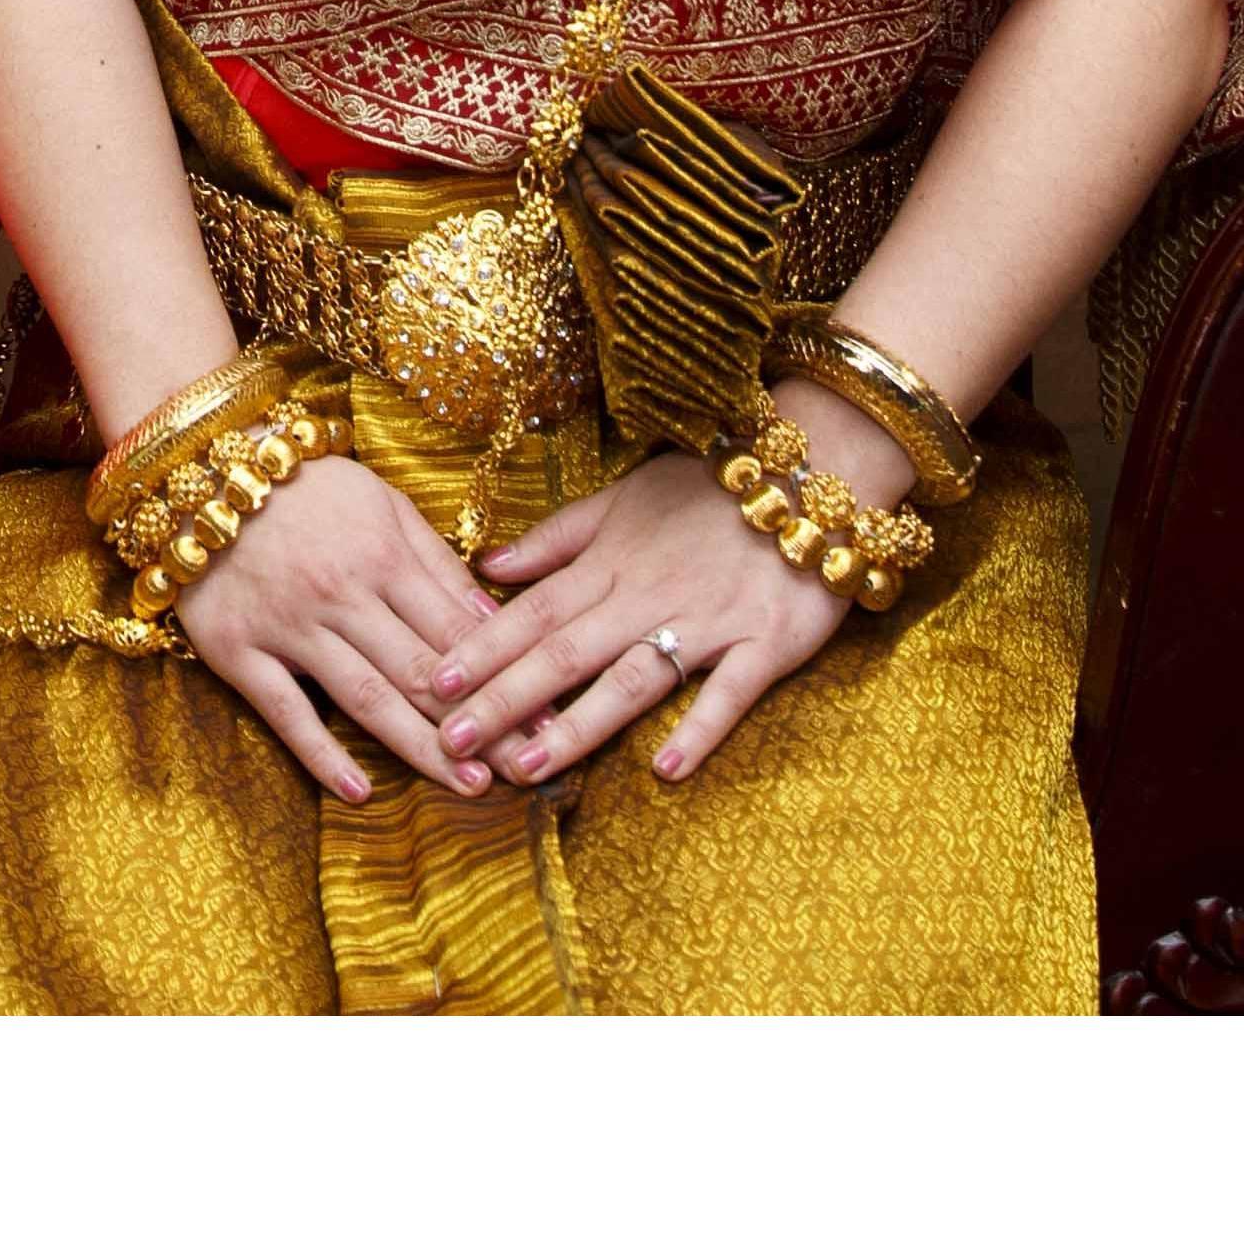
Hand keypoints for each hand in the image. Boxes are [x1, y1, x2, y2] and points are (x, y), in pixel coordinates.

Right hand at [167, 449, 494, 801]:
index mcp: (382, 554)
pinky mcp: (238, 651)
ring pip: (367, 698)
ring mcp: (288, 626)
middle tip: (526, 768)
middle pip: (422, 672)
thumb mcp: (382, 504)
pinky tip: (359, 790)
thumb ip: (436, 562)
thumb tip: (495, 619)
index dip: (506, 677)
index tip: (548, 716)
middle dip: (481, 723)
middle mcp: (341, 594)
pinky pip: (286, 712)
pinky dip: (321, 755)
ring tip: (469, 785)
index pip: (457, 631)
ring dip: (422, 747)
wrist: (200, 473)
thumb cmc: (306, 487)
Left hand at [428, 453, 840, 793]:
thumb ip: (557, 537)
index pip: (534, 611)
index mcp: (612, 563)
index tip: (431, 682)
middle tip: (450, 740)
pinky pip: (730, 691)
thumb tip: (487, 563)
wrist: (812, 474)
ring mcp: (707, 622)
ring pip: (631, 678)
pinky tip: (667, 768)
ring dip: (578, 724)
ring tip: (528, 766)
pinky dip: (700, 727)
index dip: (483, 647)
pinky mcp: (764, 644)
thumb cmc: (708, 491)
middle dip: (504, 698)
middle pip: (565, 651)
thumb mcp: (623, 499)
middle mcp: (649, 595)